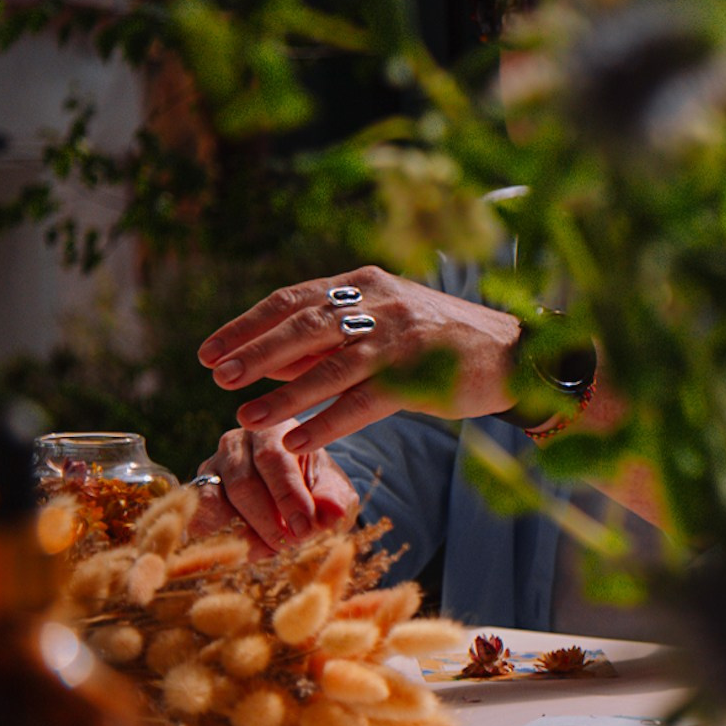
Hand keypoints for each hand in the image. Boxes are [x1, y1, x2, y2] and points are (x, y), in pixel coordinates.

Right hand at [191, 421, 359, 556]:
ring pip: (215, 502)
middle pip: (242, 483)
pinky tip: (242, 554)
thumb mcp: (335, 492)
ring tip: (272, 551)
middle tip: (291, 544)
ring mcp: (212, 467)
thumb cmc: (317, 489)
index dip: (288, 496)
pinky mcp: (196, 494)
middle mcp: (237, 443)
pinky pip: (198, 518)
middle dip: (268, 520)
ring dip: (243, 532)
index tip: (304, 528)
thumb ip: (334, 500)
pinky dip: (217, 539)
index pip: (274, 458)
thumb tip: (333, 515)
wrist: (296, 498)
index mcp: (273, 430)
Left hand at [197, 266, 524, 454]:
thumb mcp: (385, 324)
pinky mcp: (421, 375)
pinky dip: (328, 421)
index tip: (210, 350)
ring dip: (283, 394)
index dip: (247, 325)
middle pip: (304, 326)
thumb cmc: (442, 341)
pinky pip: (365, 401)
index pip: (293, 299)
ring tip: (246, 415)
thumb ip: (331, 338)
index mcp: (366, 285)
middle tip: (217, 375)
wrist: (515, 354)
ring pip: (330, 365)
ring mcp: (401, 339)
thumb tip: (269, 363)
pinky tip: (299, 439)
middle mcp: (381, 304)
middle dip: (254, 352)